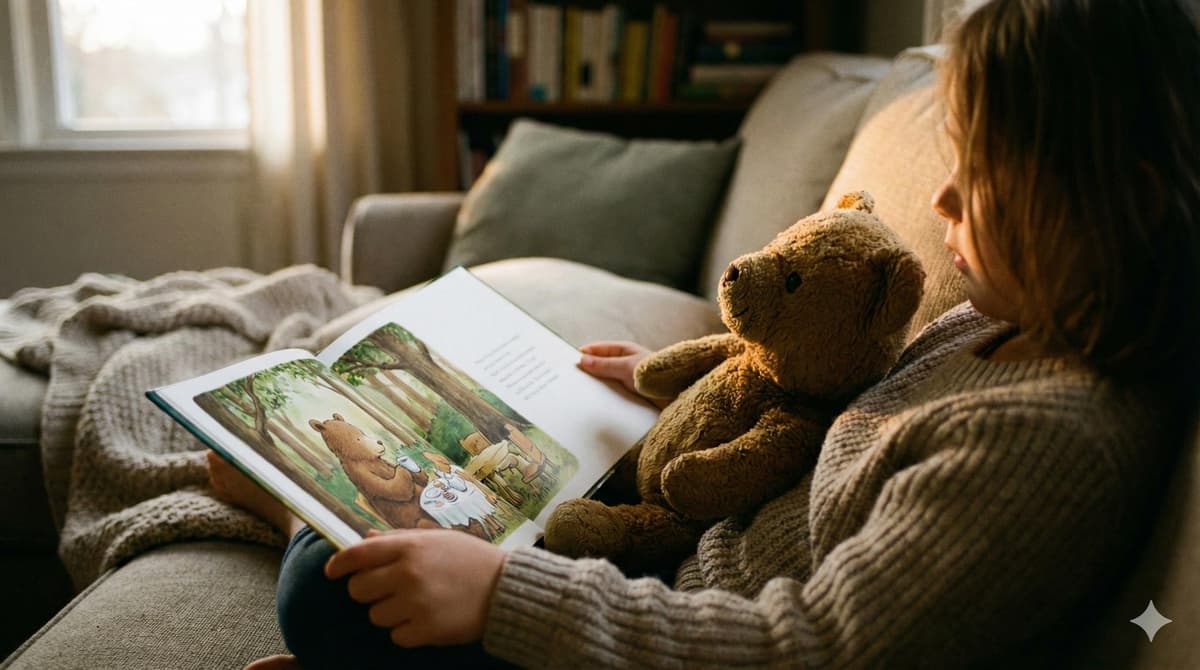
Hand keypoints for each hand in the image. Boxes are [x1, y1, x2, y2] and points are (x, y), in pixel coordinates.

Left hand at [325, 529, 506, 646]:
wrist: (507, 588)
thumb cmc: (470, 559)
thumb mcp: (436, 539)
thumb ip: (398, 540)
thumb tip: (365, 540)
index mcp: (409, 546)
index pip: (356, 555)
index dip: (338, 565)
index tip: (332, 572)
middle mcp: (408, 573)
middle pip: (358, 590)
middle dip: (367, 592)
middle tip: (388, 590)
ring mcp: (417, 603)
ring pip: (375, 616)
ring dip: (389, 613)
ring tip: (416, 604)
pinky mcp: (427, 630)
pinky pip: (396, 636)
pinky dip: (407, 632)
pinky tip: (427, 619)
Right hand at [578, 341, 669, 407]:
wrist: (677, 395)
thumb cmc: (656, 374)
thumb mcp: (627, 367)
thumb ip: (605, 365)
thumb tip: (582, 360)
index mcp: (625, 351)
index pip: (598, 349)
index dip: (584, 354)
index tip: (567, 361)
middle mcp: (626, 364)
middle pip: (601, 367)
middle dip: (588, 372)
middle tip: (569, 380)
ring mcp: (628, 380)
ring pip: (606, 382)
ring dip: (596, 388)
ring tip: (578, 395)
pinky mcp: (631, 396)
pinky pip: (613, 396)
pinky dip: (605, 400)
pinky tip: (596, 406)